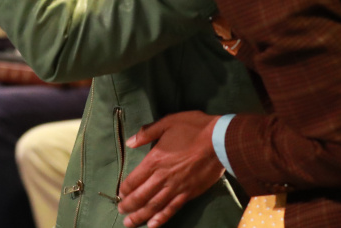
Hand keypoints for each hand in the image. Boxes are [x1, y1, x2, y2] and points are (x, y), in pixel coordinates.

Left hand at [117, 111, 223, 227]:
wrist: (220, 141)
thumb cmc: (193, 128)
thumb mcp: (167, 123)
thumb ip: (147, 133)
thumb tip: (129, 142)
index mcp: (155, 160)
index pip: (134, 179)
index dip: (125, 188)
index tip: (119, 193)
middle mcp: (163, 177)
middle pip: (141, 195)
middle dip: (129, 205)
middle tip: (121, 211)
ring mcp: (176, 187)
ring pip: (155, 205)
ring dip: (141, 215)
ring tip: (130, 223)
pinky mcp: (189, 194)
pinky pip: (172, 208)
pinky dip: (162, 218)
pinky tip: (153, 225)